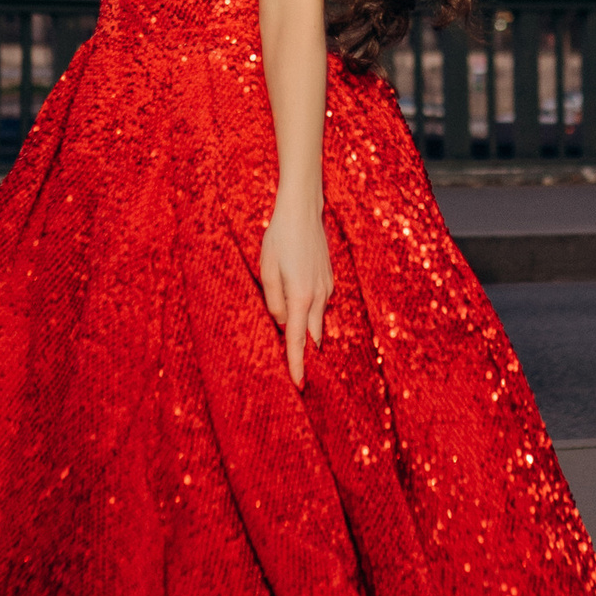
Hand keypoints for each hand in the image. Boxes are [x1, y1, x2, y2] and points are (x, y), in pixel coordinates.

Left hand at [258, 203, 333, 388]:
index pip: (297, 339)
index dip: (297, 363)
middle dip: (305, 354)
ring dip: (307, 333)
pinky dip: (311, 316)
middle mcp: (319, 296)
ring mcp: (327, 287)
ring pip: (317, 321)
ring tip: (296, 346)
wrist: (303, 211)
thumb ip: (273, 301)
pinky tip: (300, 312)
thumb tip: (281, 322)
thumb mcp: (267, 270)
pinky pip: (319, 306)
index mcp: (301, 296)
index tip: (299, 384)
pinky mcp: (329, 280)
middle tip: (297, 373)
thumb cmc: (279, 238)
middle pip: (312, 335)